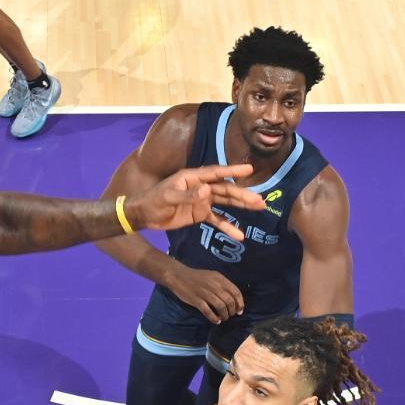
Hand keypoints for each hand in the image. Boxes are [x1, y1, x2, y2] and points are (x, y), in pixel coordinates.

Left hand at [125, 164, 264, 238]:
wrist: (144, 215)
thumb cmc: (153, 201)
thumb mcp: (168, 197)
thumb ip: (188, 195)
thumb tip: (208, 191)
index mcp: (193, 177)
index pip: (215, 173)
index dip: (232, 170)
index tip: (249, 169)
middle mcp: (201, 187)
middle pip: (225, 189)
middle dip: (243, 194)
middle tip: (260, 200)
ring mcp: (202, 201)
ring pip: (226, 202)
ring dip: (241, 206)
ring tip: (259, 208)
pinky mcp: (201, 214)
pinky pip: (217, 220)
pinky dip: (228, 227)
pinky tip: (239, 235)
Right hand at [165, 265, 242, 324]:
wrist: (178, 276)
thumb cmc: (197, 277)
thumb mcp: (212, 276)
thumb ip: (223, 285)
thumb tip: (234, 299)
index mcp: (220, 279)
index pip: (236, 292)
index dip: (240, 303)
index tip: (240, 310)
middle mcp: (214, 286)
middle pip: (229, 301)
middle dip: (232, 311)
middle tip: (231, 315)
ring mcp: (205, 293)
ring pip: (221, 307)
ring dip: (225, 315)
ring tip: (223, 318)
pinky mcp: (196, 300)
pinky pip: (208, 312)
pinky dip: (214, 318)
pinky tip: (216, 321)